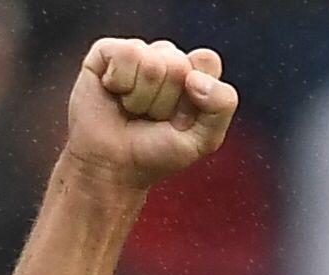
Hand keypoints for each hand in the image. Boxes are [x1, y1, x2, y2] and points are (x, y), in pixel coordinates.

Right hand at [65, 38, 238, 191]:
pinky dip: (119, 83)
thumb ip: (222, 105)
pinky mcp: (107, 51)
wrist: (113, 168)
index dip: (197, 93)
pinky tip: (114, 93)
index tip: (181, 118)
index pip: (207, 60)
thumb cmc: (156, 154)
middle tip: (152, 118)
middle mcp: (165, 58)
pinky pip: (125, 55)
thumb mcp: (203, 139)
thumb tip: (194, 77)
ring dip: (141, 98)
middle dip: (165, 101)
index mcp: (193, 73)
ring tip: (132, 110)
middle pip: (178, 64)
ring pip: (151, 62)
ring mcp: (137, 53)